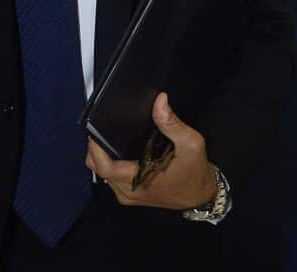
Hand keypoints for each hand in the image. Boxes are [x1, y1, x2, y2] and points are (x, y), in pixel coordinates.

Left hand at [85, 92, 217, 209]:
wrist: (201, 195)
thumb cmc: (195, 172)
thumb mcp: (190, 144)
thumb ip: (172, 123)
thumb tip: (160, 102)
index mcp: (139, 180)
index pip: (104, 167)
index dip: (95, 148)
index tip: (94, 130)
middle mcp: (129, 191)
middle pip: (98, 169)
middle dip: (95, 149)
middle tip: (102, 130)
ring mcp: (129, 195)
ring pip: (102, 175)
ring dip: (102, 157)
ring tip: (111, 137)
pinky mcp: (131, 195)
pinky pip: (111, 179)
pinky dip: (111, 164)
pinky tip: (120, 150)